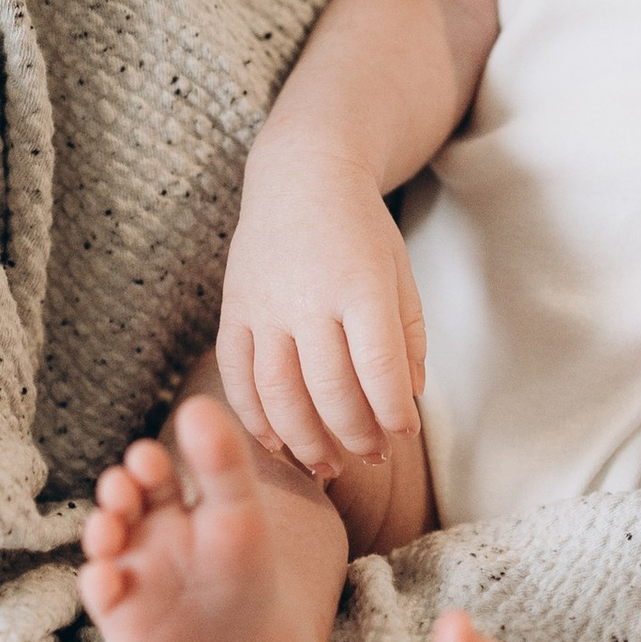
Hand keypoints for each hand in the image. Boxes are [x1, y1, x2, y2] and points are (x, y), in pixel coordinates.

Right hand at [216, 140, 427, 481]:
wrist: (301, 175)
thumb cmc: (362, 230)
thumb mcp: (399, 272)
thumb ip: (407, 337)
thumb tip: (406, 401)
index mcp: (360, 284)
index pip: (379, 368)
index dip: (394, 414)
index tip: (404, 435)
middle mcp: (308, 296)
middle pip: (330, 391)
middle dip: (356, 436)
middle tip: (372, 457)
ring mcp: (264, 305)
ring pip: (279, 394)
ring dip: (306, 441)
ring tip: (328, 466)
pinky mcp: (233, 309)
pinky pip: (237, 376)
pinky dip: (255, 418)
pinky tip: (277, 442)